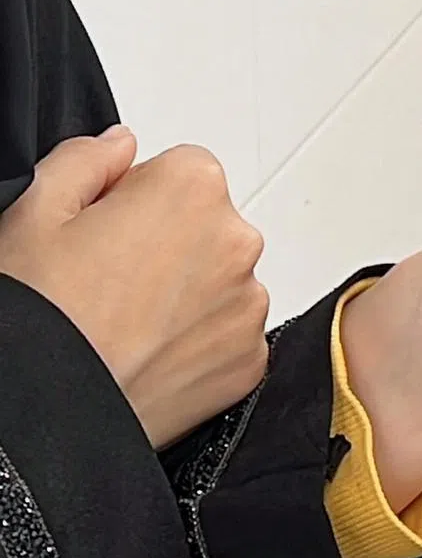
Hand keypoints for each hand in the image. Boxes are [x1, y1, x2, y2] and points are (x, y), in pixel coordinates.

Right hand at [0, 129, 268, 447]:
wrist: (47, 413)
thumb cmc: (40, 316)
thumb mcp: (34, 209)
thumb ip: (86, 159)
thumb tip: (121, 145)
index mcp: (193, 188)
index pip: (180, 171)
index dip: (134, 199)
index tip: (105, 232)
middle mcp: (238, 241)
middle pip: (207, 225)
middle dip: (168, 243)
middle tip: (109, 283)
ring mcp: (249, 304)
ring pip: (221, 281)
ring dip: (187, 294)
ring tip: (126, 324)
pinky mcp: (251, 359)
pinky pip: (229, 335)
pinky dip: (199, 343)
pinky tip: (150, 354)